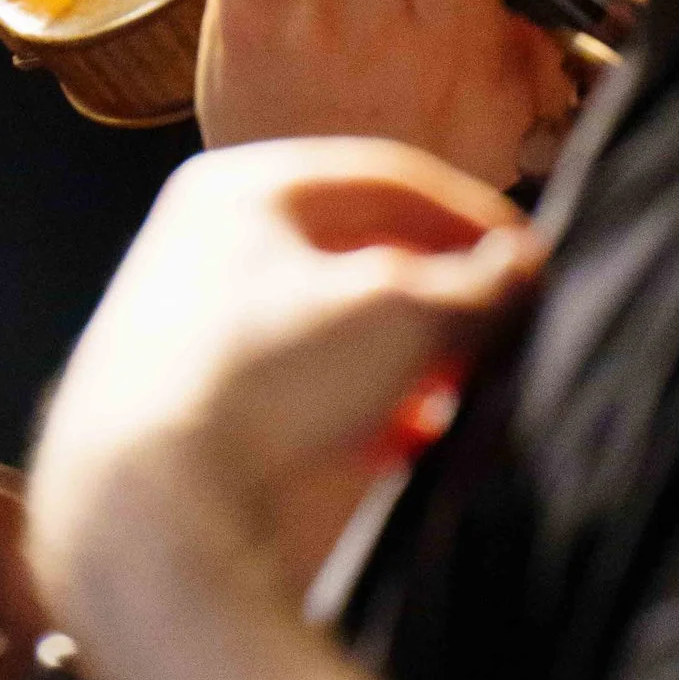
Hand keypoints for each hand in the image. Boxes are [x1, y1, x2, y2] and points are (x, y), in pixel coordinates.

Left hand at [27, 135, 543, 622]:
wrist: (148, 503)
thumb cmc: (265, 377)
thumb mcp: (402, 315)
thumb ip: (476, 286)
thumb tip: (519, 268)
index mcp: (236, 187)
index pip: (382, 176)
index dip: (471, 215)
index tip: (530, 260)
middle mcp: (198, 243)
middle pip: (351, 251)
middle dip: (436, 293)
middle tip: (498, 329)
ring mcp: (183, 325)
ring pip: (324, 326)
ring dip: (402, 356)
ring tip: (459, 391)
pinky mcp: (182, 405)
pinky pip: (292, 390)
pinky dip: (356, 407)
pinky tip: (404, 442)